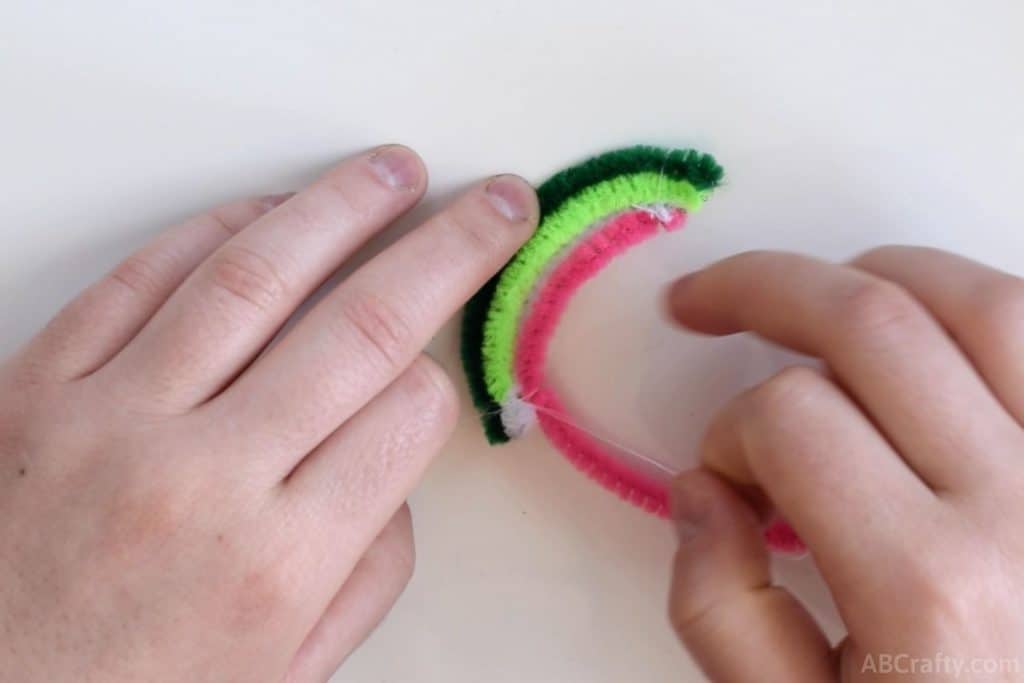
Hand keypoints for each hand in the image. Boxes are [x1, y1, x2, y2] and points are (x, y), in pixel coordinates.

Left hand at [0, 146, 537, 680]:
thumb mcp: (284, 674)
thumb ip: (364, 571)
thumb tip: (393, 469)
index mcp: (279, 563)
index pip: (408, 413)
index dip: (442, 374)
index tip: (442, 363)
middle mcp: (202, 480)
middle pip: (364, 326)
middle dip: (450, 249)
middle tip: (494, 206)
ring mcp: (111, 423)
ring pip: (252, 279)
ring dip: (339, 209)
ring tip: (391, 172)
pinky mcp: (36, 390)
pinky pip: (137, 281)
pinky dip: (209, 228)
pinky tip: (264, 210)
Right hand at [665, 248, 1023, 680]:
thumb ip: (722, 614)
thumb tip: (700, 490)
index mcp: (931, 593)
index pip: (789, 419)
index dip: (726, 431)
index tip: (725, 474)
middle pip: (873, 323)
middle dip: (764, 287)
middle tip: (707, 297)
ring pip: (981, 302)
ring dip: (880, 275)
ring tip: (819, 293)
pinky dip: (982, 311)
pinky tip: (930, 331)